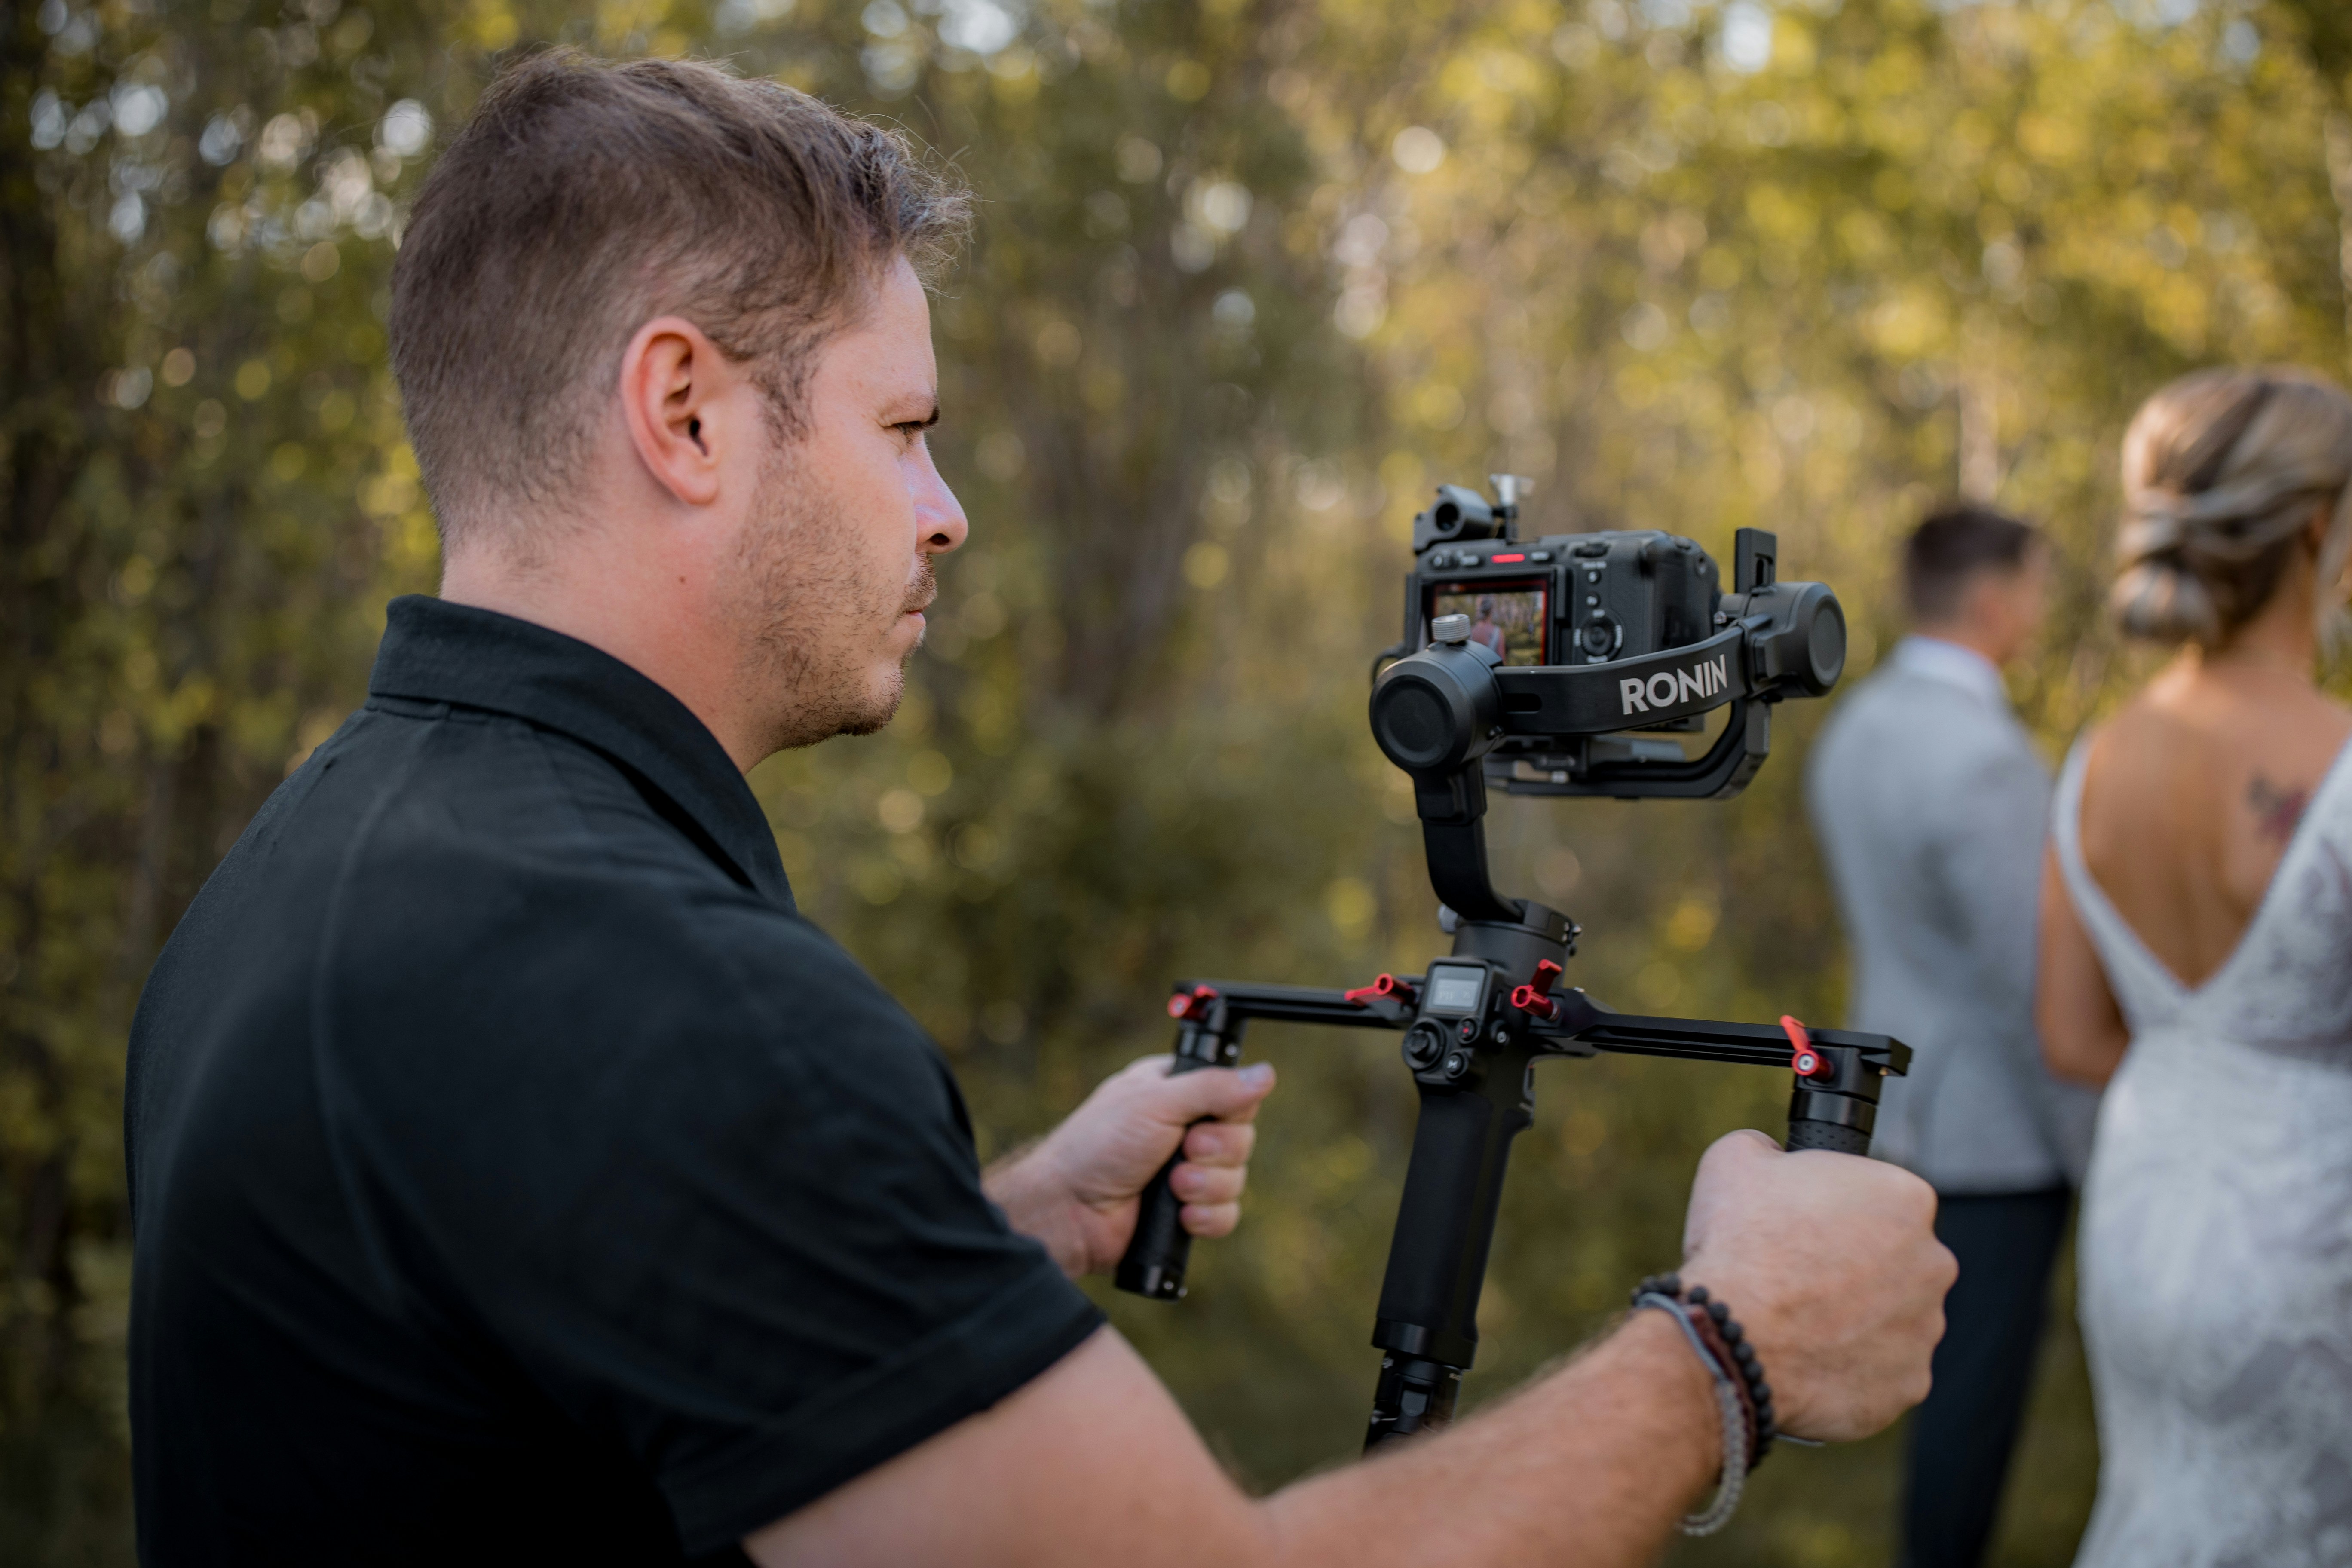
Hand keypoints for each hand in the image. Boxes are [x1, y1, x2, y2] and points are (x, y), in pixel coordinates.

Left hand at [984, 1056, 1276, 1278]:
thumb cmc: (1097, 1146)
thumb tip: (1265, 1074)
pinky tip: (1182, 1216)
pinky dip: (1207, 1217)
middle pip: (1241, 1138)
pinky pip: (1227, 1215)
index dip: (1230, 1108)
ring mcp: (1187, 1173)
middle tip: (1184, 1149)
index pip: (1233, 1092)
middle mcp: (1184, 1130)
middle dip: (1216, 1150)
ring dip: (1208, 1185)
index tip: (1208, 1116)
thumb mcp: (1155, 1103)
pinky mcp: (1186, 1213)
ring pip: (1237, 1178)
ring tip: (1173, 1185)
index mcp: (1176, 1092)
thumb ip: (1213, 1088)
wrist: (1069, 1210)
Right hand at [1677, 1130, 1952, 1441]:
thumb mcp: (1737, 1159)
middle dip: (1855, 1266)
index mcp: (1904, 1198)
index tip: (1806, 1224)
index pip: (1881, 1198)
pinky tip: (1807, 1357)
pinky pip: (1883, 1371)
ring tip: (1798, 1320)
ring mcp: (1926, 1329)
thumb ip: (1770, 1149)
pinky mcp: (1910, 1384)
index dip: (1837, 1210)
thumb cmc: (1738, 1244)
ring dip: (1855, 1318)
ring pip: (1893, 1317)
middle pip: (1896, 1259)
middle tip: (1800, 1274)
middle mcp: (1933, 1263)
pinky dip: (1850, 1367)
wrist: (1730, 1338)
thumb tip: (1773, 1157)